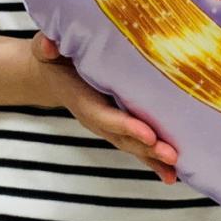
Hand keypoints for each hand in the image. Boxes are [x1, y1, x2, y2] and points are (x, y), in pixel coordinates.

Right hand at [29, 31, 177, 184]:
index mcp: (82, 100)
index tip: (148, 134)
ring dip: (153, 159)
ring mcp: (108, 125)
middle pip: (123, 137)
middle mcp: (96, 118)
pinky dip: (153, 161)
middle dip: (146, 148)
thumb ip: (47, 47)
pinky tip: (172, 174)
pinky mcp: (119, 126)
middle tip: (170, 155)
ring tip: (175, 171)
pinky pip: (136, 145)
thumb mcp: (46, 51)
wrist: (53, 75)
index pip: (105, 116)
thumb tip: (50, 46)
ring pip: (132, 145)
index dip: (125, 126)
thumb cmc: (55, 59)